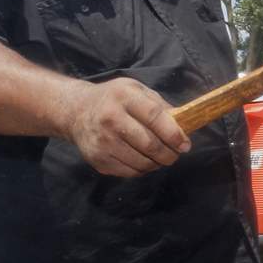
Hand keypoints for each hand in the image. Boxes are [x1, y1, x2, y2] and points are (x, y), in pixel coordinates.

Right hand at [63, 78, 190, 176]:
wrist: (77, 111)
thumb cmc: (114, 99)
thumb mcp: (136, 91)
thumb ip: (160, 105)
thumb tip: (184, 126)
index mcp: (124, 97)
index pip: (154, 117)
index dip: (173, 133)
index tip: (185, 144)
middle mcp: (110, 118)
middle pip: (149, 144)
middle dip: (169, 154)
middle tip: (176, 154)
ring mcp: (102, 141)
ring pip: (141, 162)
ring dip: (157, 163)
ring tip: (161, 157)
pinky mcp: (98, 159)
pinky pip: (130, 172)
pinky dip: (143, 169)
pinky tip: (144, 160)